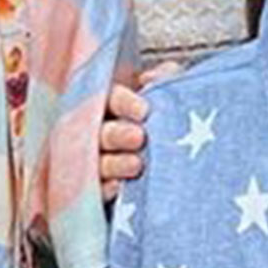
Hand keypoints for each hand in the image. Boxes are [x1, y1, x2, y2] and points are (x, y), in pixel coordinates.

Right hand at [95, 63, 176, 198]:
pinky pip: (95, 190)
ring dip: (114, 163)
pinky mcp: (98, 188)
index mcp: (112, 104)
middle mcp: (98, 131)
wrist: (172, 167)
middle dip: (117, 134)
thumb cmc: (164, 123)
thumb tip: (153, 77)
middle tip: (138, 137)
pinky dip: (106, 188)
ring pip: (96, 161)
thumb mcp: (167, 95)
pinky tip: (119, 187)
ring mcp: (95, 161)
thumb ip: (165, 78)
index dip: (124, 103)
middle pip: (99, 131)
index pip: (110, 98)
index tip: (144, 111)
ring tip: (136, 164)